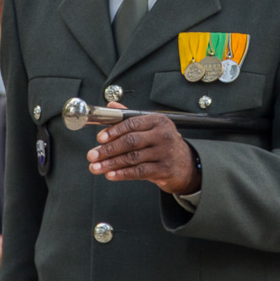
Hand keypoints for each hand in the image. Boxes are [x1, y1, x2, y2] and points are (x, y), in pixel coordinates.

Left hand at [86, 102, 200, 193]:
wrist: (187, 165)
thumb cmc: (163, 144)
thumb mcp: (150, 127)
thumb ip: (130, 117)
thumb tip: (111, 106)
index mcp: (158, 121)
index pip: (132, 123)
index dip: (113, 131)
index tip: (99, 138)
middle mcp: (163, 135)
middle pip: (131, 141)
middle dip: (108, 149)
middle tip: (92, 155)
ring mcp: (165, 153)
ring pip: (133, 158)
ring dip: (111, 163)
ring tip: (96, 167)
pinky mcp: (165, 169)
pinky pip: (139, 172)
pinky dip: (123, 173)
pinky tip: (111, 174)